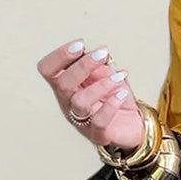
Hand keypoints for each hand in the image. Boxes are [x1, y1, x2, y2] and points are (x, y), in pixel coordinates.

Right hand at [36, 37, 143, 152]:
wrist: (132, 124)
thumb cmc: (113, 97)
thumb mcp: (105, 75)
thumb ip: (97, 65)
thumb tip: (95, 54)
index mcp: (65, 86)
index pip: (48, 70)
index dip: (60, 56)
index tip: (80, 44)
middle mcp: (68, 104)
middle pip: (63, 84)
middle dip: (83, 65)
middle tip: (102, 53)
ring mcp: (82, 121)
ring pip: (80, 102)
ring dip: (101, 84)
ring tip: (119, 76)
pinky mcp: (98, 135)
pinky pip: (99, 121)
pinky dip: (111, 105)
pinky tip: (122, 94)